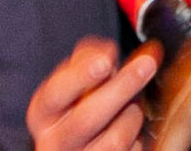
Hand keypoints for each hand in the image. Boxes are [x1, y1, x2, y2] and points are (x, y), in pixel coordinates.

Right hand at [29, 39, 158, 150]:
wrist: (81, 147)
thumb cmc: (79, 106)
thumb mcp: (74, 82)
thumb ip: (89, 58)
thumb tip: (110, 50)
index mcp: (43, 114)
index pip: (55, 94)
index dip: (80, 76)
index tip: (106, 61)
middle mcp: (56, 142)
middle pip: (87, 118)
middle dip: (121, 87)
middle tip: (146, 64)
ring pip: (115, 139)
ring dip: (133, 113)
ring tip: (133, 104)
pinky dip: (139, 137)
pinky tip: (135, 130)